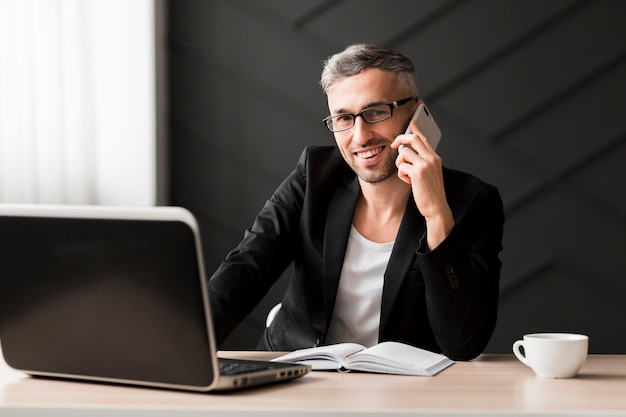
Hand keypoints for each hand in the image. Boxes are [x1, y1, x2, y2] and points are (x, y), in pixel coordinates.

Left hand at [392, 120, 453, 248]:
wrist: (436, 207)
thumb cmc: (430, 192)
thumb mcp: (428, 174)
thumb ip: (421, 162)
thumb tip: (407, 152)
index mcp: (435, 158)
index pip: (424, 138)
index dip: (416, 128)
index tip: (412, 121)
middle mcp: (432, 158)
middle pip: (412, 138)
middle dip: (399, 139)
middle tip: (393, 146)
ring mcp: (426, 164)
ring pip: (404, 153)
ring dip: (400, 164)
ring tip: (406, 175)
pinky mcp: (418, 172)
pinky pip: (401, 166)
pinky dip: (401, 175)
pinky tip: (408, 182)